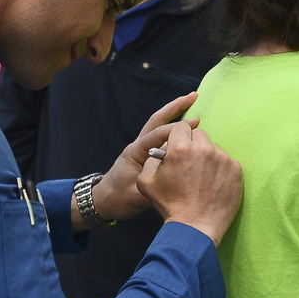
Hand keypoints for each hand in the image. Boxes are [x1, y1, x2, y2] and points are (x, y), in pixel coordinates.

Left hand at [89, 93, 198, 222]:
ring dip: (174, 113)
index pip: (156, 135)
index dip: (175, 129)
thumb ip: (154, 189)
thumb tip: (174, 181)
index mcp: (135, 152)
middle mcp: (138, 146)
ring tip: (192, 102)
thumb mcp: (136, 197)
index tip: (194, 124)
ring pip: (158, 125)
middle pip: (157, 121)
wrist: (104, 201)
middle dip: (175, 108)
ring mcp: (142, 149)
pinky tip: (186, 128)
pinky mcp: (146, 154)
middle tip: (193, 96)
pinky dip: (173, 128)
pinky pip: (160, 136)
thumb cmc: (117, 198)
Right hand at [136, 119, 242, 245]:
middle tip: (189, 162)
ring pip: (213, 148)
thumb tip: (161, 150)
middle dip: (193, 144)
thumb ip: (151, 159)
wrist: (195, 227)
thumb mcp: (146, 182)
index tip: (178, 146)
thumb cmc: (169, 205)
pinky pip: (226, 161)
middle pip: (199, 134)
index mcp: (180, 147)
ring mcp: (222, 158)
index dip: (178, 136)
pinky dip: (220, 169)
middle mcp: (203, 148)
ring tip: (201, 177)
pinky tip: (212, 184)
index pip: (181, 127)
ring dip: (207, 157)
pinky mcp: (235, 169)